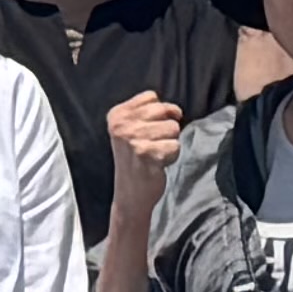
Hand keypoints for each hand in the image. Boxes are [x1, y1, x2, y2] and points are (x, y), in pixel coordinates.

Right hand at [104, 87, 186, 210]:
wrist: (130, 194)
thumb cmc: (135, 159)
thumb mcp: (130, 129)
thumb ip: (146, 112)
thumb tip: (176, 110)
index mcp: (116, 115)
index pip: (152, 97)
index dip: (159, 113)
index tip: (149, 130)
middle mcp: (121, 125)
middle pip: (164, 110)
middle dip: (166, 128)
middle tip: (153, 145)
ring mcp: (132, 139)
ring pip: (173, 128)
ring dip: (169, 143)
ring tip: (155, 155)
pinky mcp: (146, 154)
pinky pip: (175, 146)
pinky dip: (172, 156)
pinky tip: (158, 164)